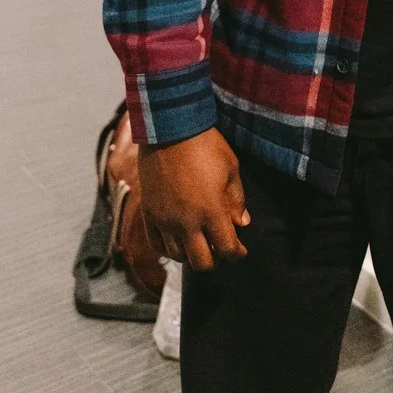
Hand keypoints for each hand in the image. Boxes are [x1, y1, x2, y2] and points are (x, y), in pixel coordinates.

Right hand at [139, 128, 249, 271]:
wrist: (170, 129)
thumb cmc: (205, 145)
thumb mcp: (231, 169)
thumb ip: (237, 200)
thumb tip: (242, 223)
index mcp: (211, 211)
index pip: (227, 248)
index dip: (237, 254)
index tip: (240, 250)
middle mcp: (186, 222)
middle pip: (202, 262)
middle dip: (215, 259)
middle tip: (220, 248)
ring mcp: (165, 220)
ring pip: (178, 257)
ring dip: (191, 255)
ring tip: (199, 243)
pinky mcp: (149, 213)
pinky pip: (156, 244)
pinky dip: (169, 249)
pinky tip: (178, 241)